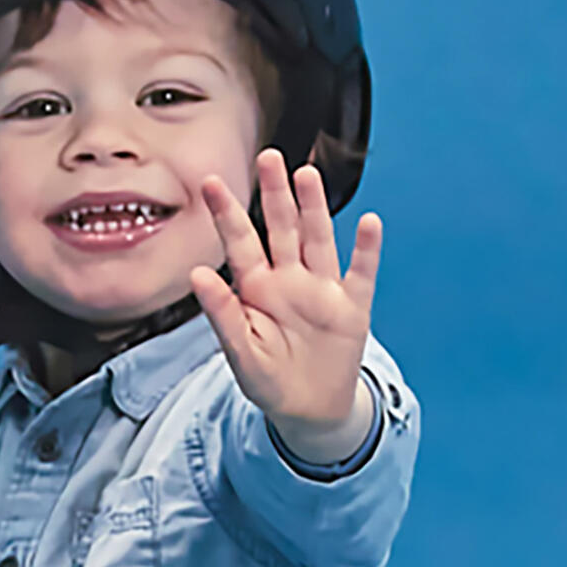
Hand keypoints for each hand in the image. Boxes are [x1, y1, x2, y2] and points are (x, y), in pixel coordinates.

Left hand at [190, 150, 383, 453]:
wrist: (308, 409)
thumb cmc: (268, 378)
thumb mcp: (239, 352)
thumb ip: (221, 313)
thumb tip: (196, 273)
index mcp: (257, 289)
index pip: (239, 243)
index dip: (226, 213)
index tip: (209, 182)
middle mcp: (290, 280)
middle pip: (282, 229)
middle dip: (274, 194)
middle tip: (267, 157)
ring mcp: (322, 289)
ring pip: (319, 240)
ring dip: (314, 208)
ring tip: (306, 175)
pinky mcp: (353, 307)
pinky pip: (362, 273)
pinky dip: (367, 249)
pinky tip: (369, 223)